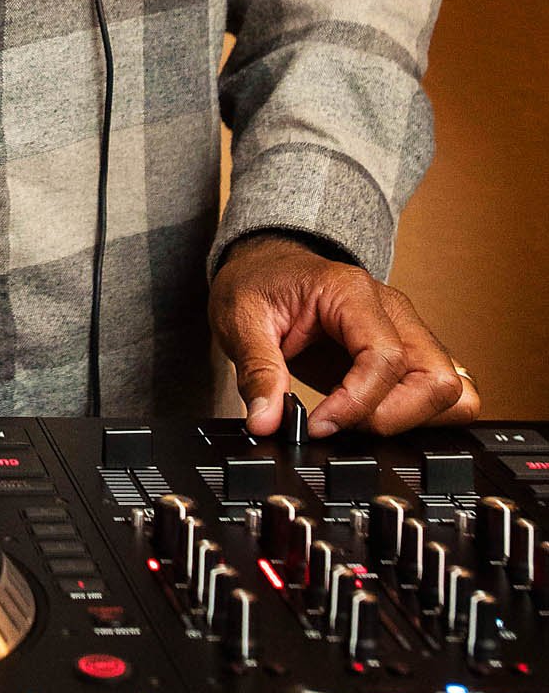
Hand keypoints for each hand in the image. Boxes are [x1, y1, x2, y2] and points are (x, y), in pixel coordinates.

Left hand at [209, 234, 479, 438]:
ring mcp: (407, 330)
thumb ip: (256, 371)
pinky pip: (443, 391)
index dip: (357, 403)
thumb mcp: (240, 319)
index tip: (318, 426)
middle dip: (393, 418)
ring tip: (359, 424)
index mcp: (351, 292)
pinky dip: (421, 417)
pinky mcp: (409, 352)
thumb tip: (267, 421)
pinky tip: (375, 418)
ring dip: (414, 420)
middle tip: (343, 427)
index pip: (385, 356)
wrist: (266, 265)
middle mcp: (392, 309)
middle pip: (435, 378)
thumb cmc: (259, 283)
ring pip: (452, 388)